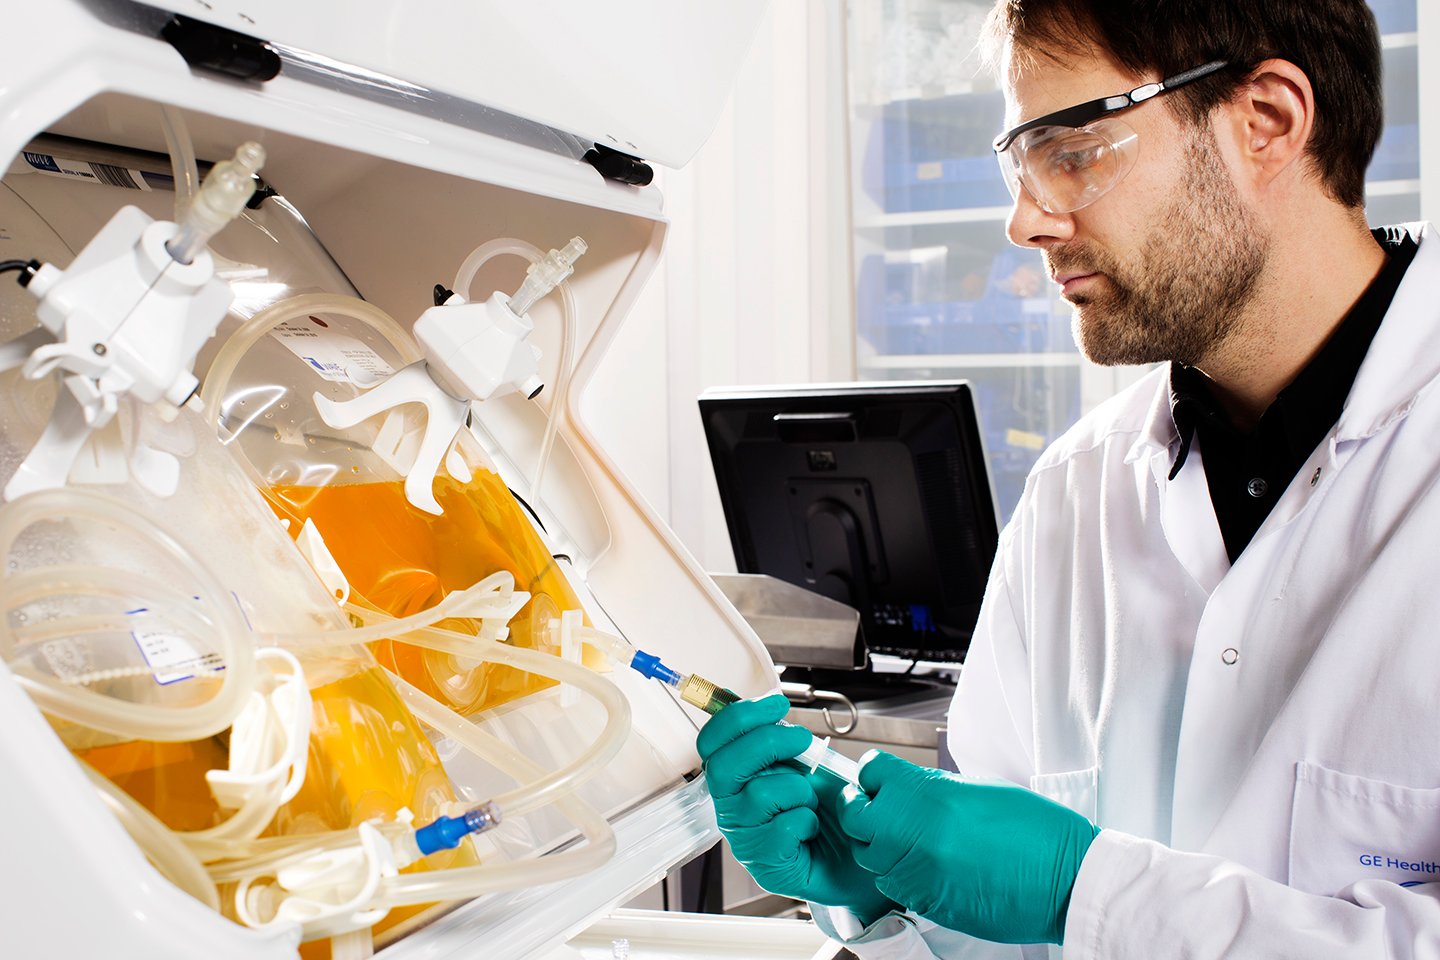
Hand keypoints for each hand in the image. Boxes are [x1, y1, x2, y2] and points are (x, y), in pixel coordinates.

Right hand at [697, 694, 897, 923]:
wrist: (858, 858)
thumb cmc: (830, 811)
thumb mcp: (807, 765)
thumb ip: (784, 742)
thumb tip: (772, 706)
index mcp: (735, 780)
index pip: (712, 742)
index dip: (738, 717)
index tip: (775, 704)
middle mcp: (732, 808)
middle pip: (724, 765)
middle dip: (767, 743)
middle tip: (802, 740)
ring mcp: (745, 839)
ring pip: (760, 793)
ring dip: (798, 788)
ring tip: (811, 801)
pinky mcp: (765, 864)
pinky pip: (784, 826)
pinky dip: (808, 819)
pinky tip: (811, 827)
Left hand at [837, 751, 1099, 944]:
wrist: (1067, 880)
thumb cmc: (1035, 831)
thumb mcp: (980, 790)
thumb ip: (933, 789)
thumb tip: (904, 791)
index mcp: (931, 796)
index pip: (871, 771)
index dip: (874, 774)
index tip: (880, 779)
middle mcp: (916, 834)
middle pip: (856, 817)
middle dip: (864, 809)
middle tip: (881, 809)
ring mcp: (918, 872)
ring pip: (869, 856)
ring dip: (880, 845)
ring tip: (908, 841)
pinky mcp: (926, 903)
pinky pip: (891, 886)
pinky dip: (898, 874)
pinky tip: (924, 867)